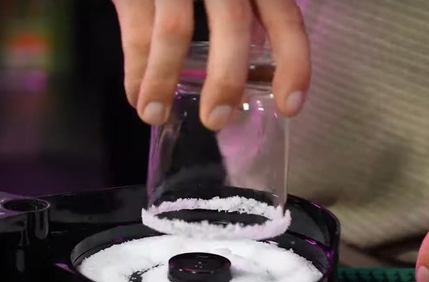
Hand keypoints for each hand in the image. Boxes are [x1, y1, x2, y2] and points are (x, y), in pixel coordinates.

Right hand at [111, 0, 310, 129]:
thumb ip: (244, 13)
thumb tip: (251, 69)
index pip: (285, 18)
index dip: (292, 63)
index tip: (289, 106)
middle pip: (233, 25)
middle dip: (225, 79)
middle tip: (216, 121)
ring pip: (175, 31)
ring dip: (163, 80)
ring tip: (154, 115)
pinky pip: (136, 30)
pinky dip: (136, 69)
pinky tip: (136, 97)